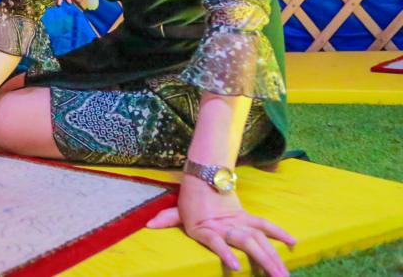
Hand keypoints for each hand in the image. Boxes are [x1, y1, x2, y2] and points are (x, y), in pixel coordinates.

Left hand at [147, 176, 294, 275]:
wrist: (203, 175)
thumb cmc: (190, 199)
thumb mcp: (178, 211)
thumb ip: (167, 218)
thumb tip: (149, 224)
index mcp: (206, 226)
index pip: (216, 240)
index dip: (225, 253)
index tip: (235, 267)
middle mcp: (225, 225)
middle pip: (246, 243)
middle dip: (263, 261)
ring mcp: (239, 221)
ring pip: (259, 239)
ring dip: (273, 256)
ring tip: (285, 274)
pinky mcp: (247, 217)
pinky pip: (265, 225)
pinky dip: (279, 233)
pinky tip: (293, 244)